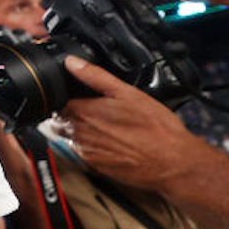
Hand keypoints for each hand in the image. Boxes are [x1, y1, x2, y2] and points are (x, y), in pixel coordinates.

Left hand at [58, 55, 212, 191]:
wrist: (172, 163)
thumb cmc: (155, 128)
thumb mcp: (128, 92)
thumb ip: (95, 76)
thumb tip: (72, 62)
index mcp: (84, 112)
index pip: (56, 101)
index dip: (64, 96)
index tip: (75, 94)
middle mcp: (80, 134)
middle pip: (59, 119)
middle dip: (69, 112)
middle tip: (90, 107)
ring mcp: (86, 152)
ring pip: (69, 135)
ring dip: (78, 128)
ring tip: (102, 123)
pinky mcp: (94, 166)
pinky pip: (82, 151)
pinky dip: (89, 143)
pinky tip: (109, 139)